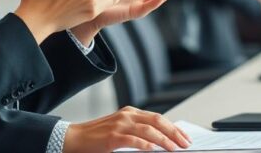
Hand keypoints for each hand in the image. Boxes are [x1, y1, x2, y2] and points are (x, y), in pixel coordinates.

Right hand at [64, 107, 191, 152]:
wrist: (75, 138)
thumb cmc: (98, 137)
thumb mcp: (121, 129)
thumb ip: (138, 131)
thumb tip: (160, 142)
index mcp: (130, 112)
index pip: (158, 118)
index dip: (173, 128)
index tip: (184, 137)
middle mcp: (127, 115)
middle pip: (157, 121)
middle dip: (174, 133)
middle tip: (185, 144)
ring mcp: (119, 125)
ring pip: (148, 130)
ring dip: (164, 140)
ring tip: (174, 148)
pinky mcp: (112, 137)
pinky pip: (133, 140)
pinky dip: (145, 145)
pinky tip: (153, 150)